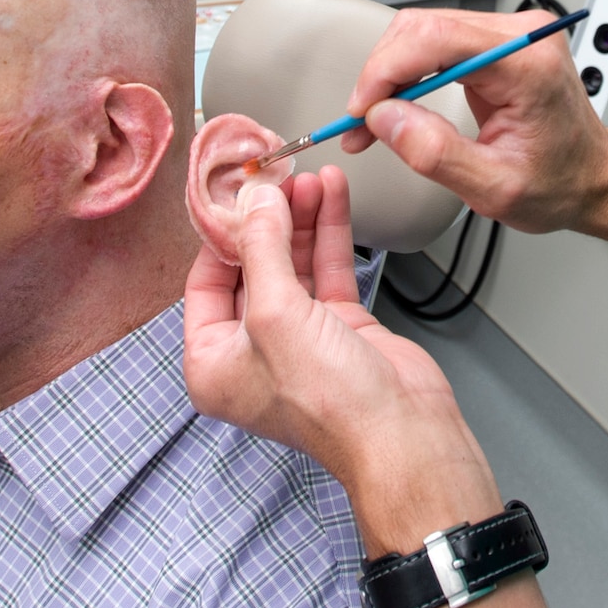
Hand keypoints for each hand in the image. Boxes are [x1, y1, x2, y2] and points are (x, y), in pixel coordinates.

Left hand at [182, 164, 501, 552]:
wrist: (402, 432)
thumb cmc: (329, 402)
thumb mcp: (276, 315)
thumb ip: (262, 248)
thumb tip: (254, 199)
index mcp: (213, 361)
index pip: (205, 281)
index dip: (222, 233)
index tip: (236, 190)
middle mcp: (252, 350)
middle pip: (252, 266)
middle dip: (268, 219)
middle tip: (277, 176)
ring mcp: (299, 337)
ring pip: (293, 262)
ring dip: (301, 218)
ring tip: (309, 177)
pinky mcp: (341, 326)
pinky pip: (327, 268)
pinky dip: (330, 231)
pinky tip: (333, 195)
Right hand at [342, 8, 607, 234]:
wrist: (593, 177)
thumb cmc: (560, 183)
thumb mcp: (495, 188)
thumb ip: (436, 153)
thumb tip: (385, 118)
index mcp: (529, 67)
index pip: (439, 38)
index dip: (387, 70)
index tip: (362, 109)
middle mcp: (523, 37)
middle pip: (425, 27)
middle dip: (382, 74)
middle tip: (361, 124)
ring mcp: (512, 34)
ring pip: (424, 31)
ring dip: (390, 74)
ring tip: (373, 122)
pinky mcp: (498, 43)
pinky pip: (437, 42)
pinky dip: (407, 73)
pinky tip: (395, 105)